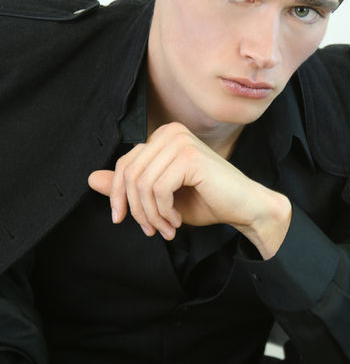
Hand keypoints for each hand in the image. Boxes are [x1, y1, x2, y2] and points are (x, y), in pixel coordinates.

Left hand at [88, 122, 290, 258]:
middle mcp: (170, 132)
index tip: (124, 220)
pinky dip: (164, 212)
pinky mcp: (189, 156)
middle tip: (151, 230)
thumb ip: (129, 187)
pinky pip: (158, 189)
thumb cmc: (207, 201)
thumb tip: (91, 179)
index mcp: (162, 136)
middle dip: (136, 209)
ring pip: (142, 184)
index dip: (118, 196)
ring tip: (167, 228)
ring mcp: (180, 141)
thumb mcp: (159, 197)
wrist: (244, 207)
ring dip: (151, 215)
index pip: (124, 164)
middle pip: (129, 174)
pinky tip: (177, 221)